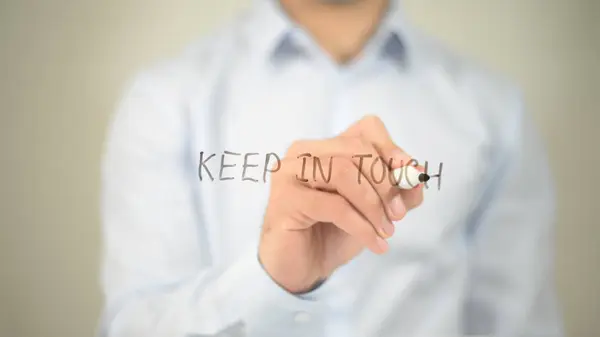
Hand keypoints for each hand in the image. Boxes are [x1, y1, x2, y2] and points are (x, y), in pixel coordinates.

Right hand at [258, 115, 424, 292]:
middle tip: (398, 214)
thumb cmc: (334, 233)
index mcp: (325, 147)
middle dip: (385, 182)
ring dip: (373, 205)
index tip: (409, 176)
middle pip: (356, 148)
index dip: (392, 149)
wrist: (303, 267)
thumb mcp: (376, 210)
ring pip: (343, 172)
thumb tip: (419, 175)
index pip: (366, 129)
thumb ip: (398, 191)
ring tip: (386, 231)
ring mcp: (290, 172)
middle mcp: (304, 151)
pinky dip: (361, 226)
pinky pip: (333, 205)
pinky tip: (375, 244)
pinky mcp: (285, 199)